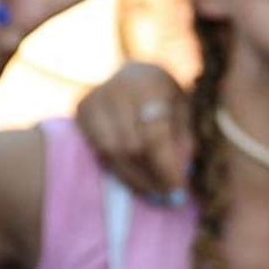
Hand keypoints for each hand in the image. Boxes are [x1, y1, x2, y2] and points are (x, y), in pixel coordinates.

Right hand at [73, 61, 194, 200]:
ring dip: (132, 176)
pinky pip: (97, 149)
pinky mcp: (82, 110)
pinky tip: (134, 176)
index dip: (166, 167)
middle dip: (150, 176)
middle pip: (130, 147)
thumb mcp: (186, 111)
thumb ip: (184, 139)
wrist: (136, 74)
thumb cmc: (168, 96)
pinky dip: (117, 167)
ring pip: (110, 152)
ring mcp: (95, 99)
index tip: (178, 189)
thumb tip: (180, 174)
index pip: (155, 136)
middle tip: (166, 194)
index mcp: (150, 86)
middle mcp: (118, 90)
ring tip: (152, 189)